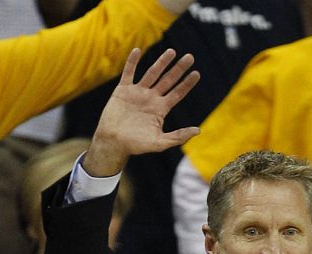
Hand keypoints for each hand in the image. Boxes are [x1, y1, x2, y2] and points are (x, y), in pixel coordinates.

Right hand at [84, 48, 200, 176]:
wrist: (114, 142)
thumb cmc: (136, 145)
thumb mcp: (160, 143)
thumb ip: (178, 136)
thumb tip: (198, 130)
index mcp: (160, 109)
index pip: (177, 93)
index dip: (186, 84)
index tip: (196, 73)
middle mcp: (151, 98)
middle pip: (168, 80)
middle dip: (179, 69)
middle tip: (190, 57)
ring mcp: (137, 93)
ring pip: (152, 73)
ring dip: (161, 62)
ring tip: (172, 51)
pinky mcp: (123, 90)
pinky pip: (129, 73)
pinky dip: (132, 62)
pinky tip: (138, 50)